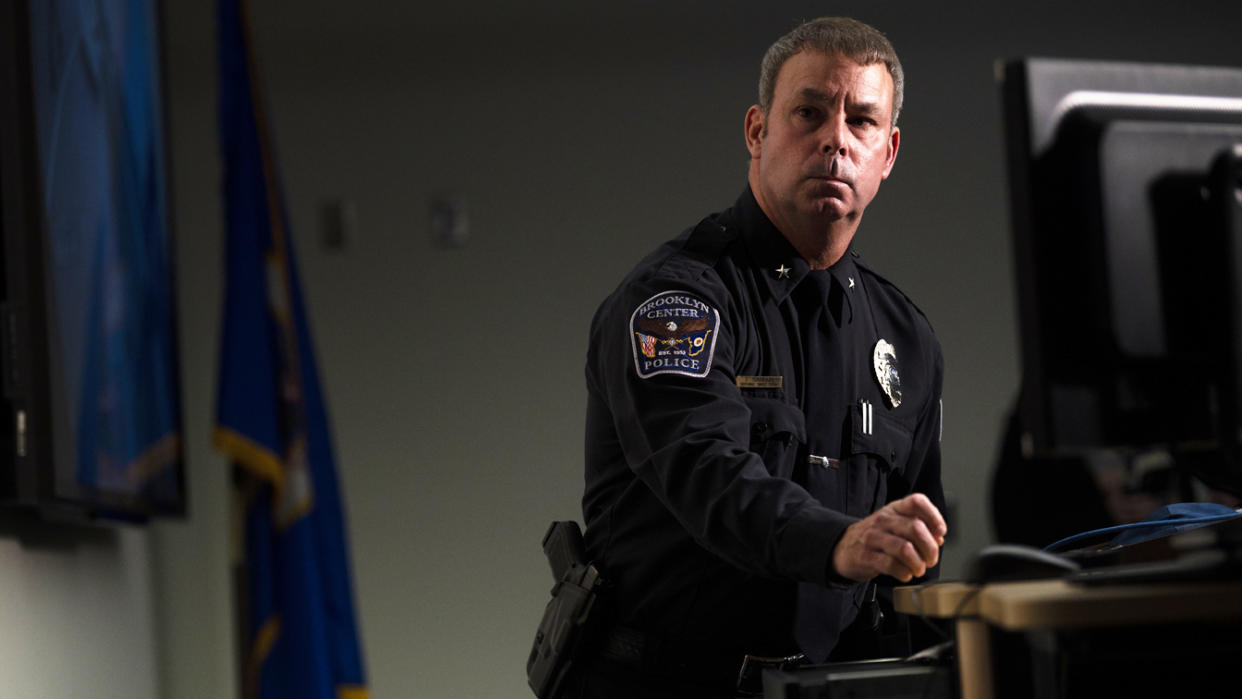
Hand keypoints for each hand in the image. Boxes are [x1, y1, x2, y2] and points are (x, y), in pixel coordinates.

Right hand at [831, 493, 946, 582]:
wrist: (843, 547)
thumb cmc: (876, 537)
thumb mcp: (894, 524)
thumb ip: (918, 528)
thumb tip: (938, 538)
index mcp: (894, 509)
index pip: (917, 502)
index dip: (934, 516)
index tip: (940, 532)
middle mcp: (884, 520)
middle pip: (916, 528)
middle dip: (930, 548)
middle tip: (931, 559)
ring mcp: (873, 537)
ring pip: (905, 548)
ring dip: (918, 563)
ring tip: (918, 569)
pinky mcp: (867, 556)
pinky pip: (891, 565)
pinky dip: (904, 573)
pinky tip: (905, 574)